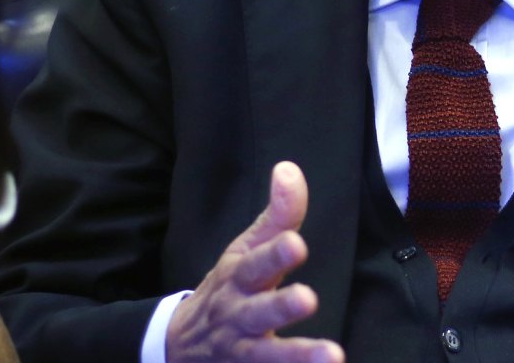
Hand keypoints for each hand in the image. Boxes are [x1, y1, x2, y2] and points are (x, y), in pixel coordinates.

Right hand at [166, 162, 343, 362]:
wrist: (181, 343)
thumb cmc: (228, 287)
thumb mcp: (246, 249)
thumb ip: (277, 216)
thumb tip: (289, 169)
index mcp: (239, 277)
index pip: (257, 263)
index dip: (275, 254)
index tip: (297, 244)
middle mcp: (238, 314)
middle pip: (258, 312)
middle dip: (281, 306)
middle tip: (308, 299)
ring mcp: (241, 350)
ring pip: (264, 356)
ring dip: (296, 356)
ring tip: (332, 355)